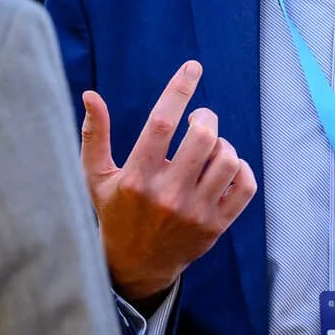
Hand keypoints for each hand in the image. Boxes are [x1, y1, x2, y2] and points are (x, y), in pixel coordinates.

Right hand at [80, 62, 256, 305]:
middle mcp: (168, 195)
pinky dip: (241, 169)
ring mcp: (195, 212)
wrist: (137, 267)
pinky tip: (224, 168)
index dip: (179, 89)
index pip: (161, 122)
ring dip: (223, 145)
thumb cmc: (115, 213)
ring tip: (208, 148)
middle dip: (205, 118)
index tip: (192, 67)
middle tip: (199, 120)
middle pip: (203, 137)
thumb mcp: (96, 178)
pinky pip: (245, 185)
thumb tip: (90, 95)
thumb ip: (95, 136)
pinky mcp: (216, 226)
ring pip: (228, 159)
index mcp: (137, 178)